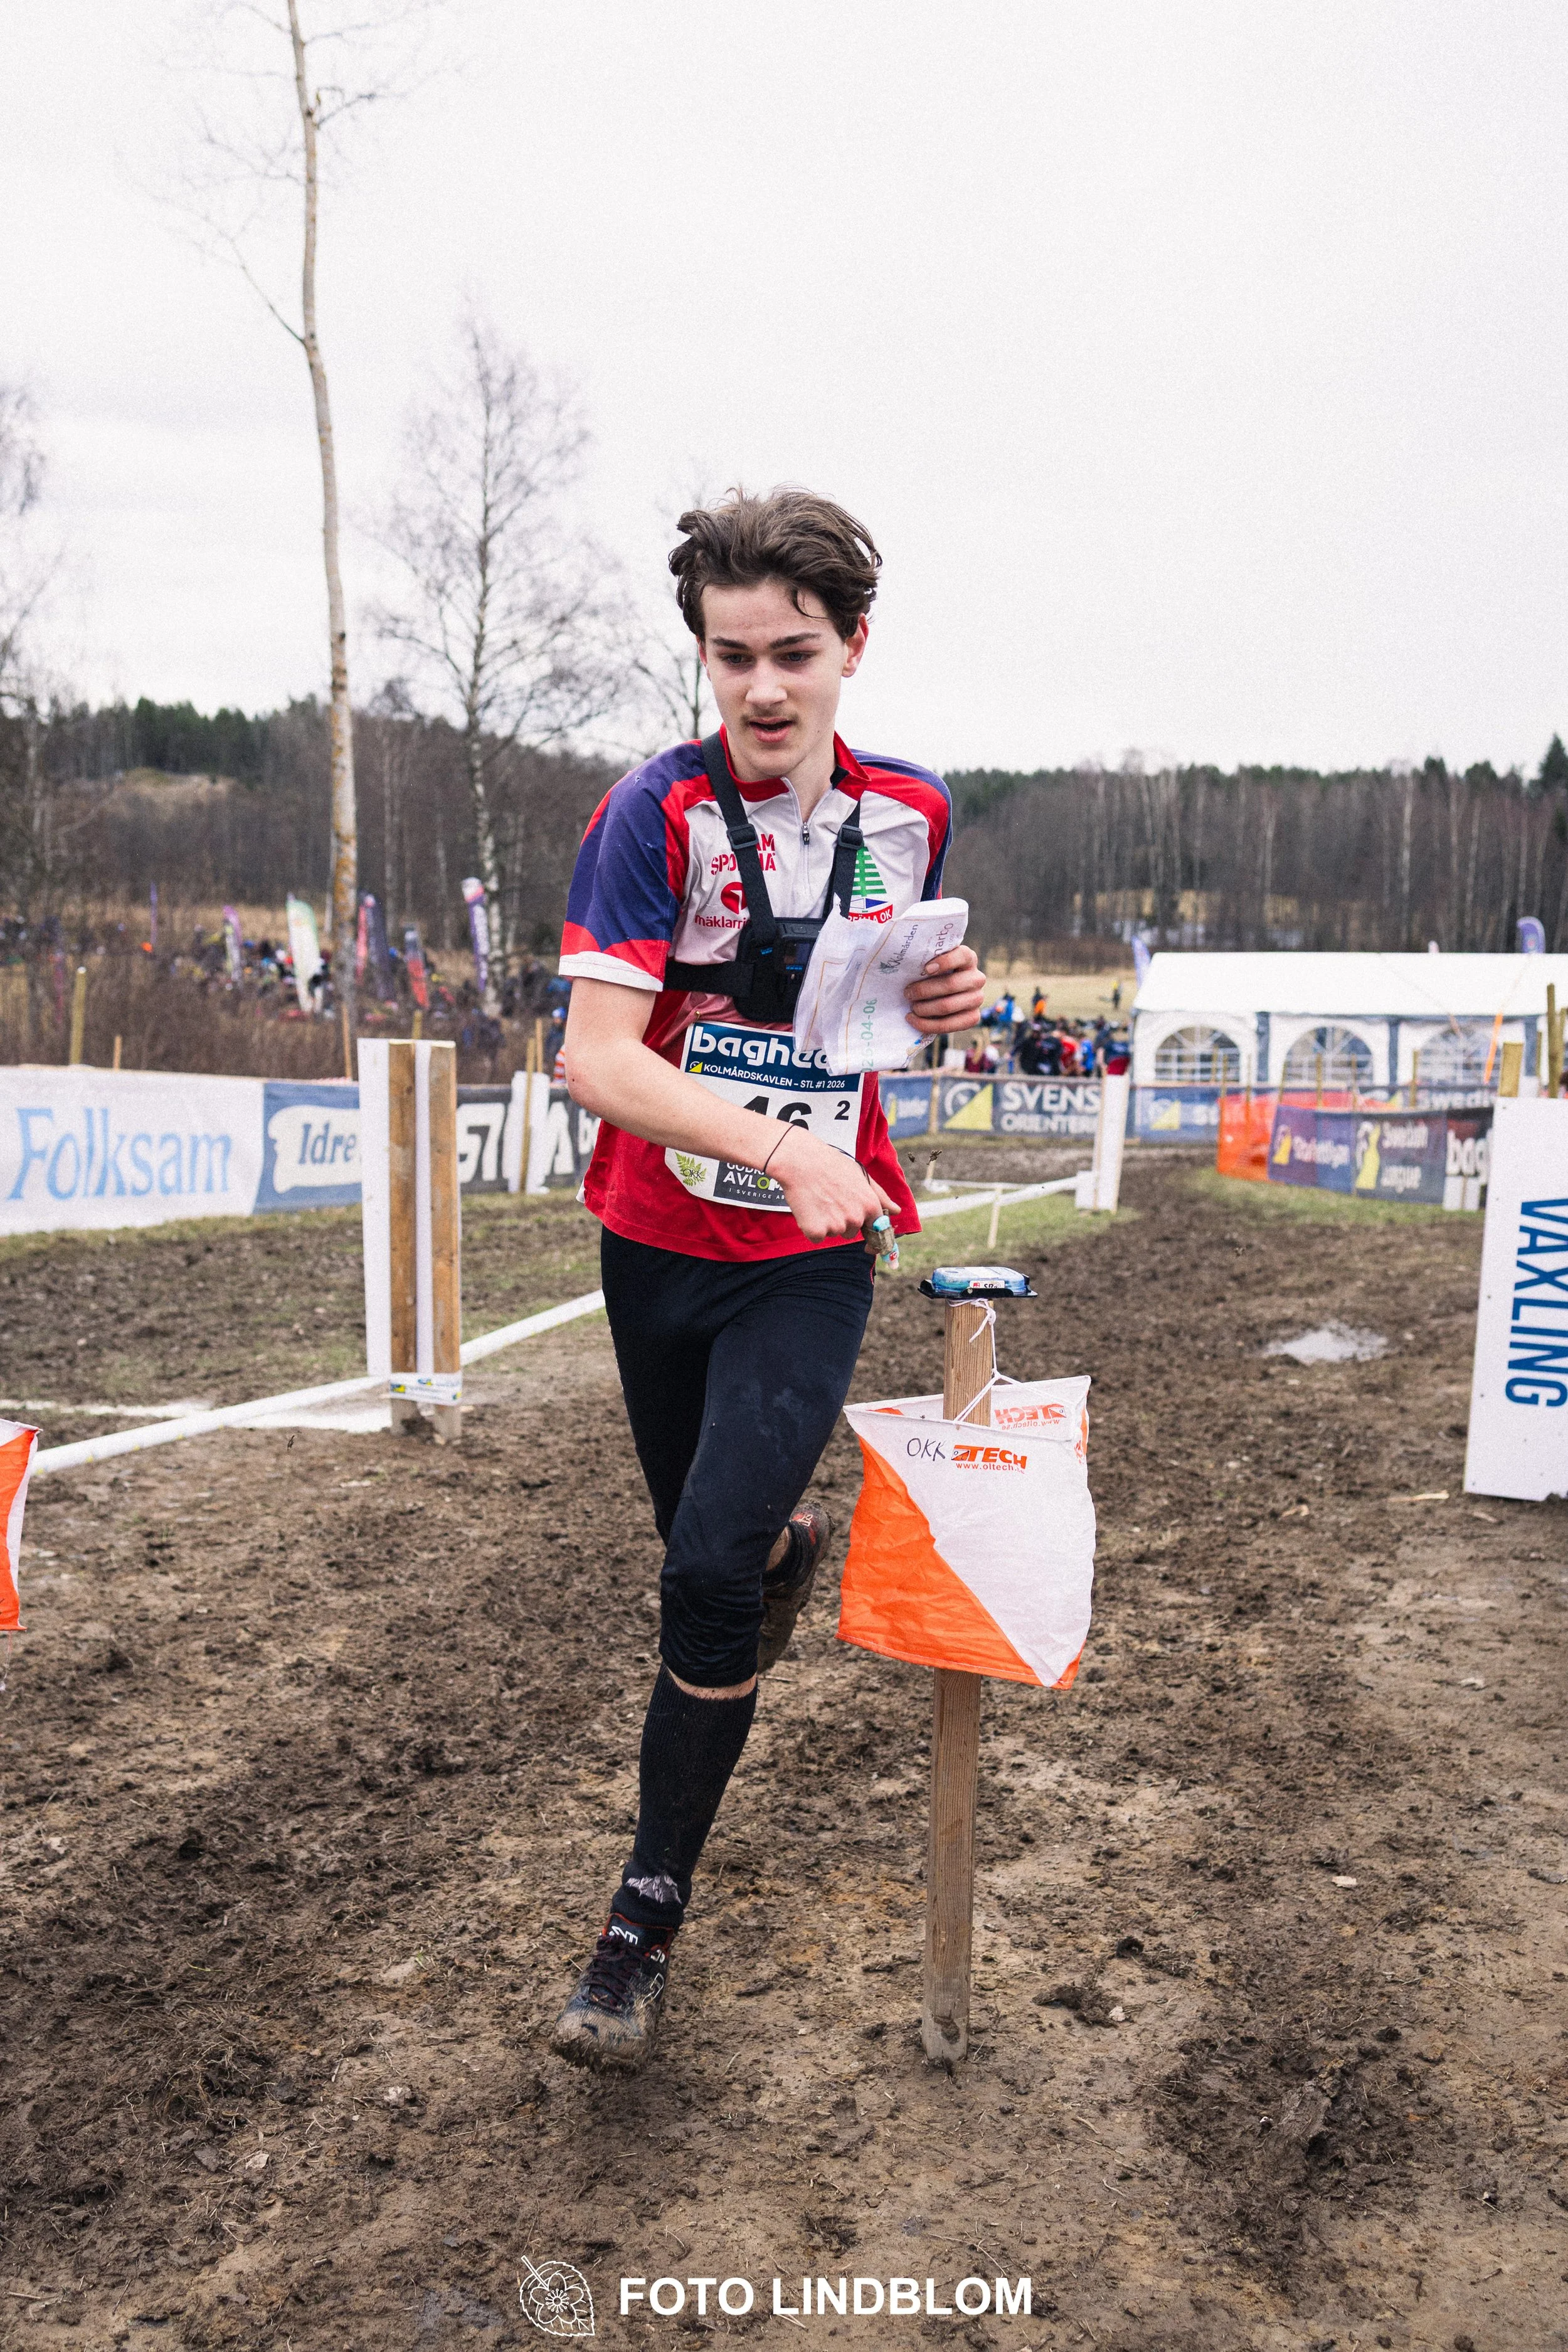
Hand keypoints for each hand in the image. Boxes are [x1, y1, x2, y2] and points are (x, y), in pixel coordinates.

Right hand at [769, 1125, 897, 1243]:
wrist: (801, 1161)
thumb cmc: (831, 1165)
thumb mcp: (861, 1176)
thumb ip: (880, 1195)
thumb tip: (896, 1210)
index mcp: (870, 1205)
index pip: (876, 1229)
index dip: (867, 1229)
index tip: (861, 1229)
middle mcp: (856, 1218)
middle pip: (852, 1232)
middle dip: (842, 1220)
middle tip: (830, 1199)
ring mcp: (836, 1226)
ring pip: (834, 1234)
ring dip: (827, 1223)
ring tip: (819, 1200)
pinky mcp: (816, 1231)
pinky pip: (817, 1237)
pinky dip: (811, 1228)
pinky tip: (808, 1209)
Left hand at [906, 943, 985, 1034]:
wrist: (941, 994)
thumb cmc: (931, 974)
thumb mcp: (930, 961)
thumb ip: (924, 958)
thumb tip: (903, 958)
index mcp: (968, 958)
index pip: (962, 956)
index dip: (945, 962)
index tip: (925, 969)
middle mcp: (977, 978)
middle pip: (951, 984)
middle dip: (924, 990)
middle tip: (907, 993)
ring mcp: (977, 999)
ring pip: (947, 1006)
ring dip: (924, 1008)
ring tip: (912, 1007)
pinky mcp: (973, 1018)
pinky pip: (948, 1025)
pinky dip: (926, 1024)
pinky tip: (913, 1019)